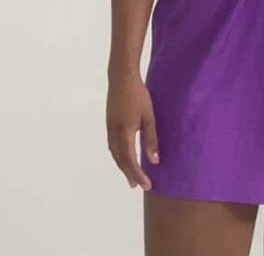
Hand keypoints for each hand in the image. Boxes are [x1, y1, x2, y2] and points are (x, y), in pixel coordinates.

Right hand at [106, 74, 157, 190]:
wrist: (121, 77)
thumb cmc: (138, 95)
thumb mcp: (148, 116)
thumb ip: (150, 139)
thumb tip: (154, 161)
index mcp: (124, 132)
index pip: (130, 160)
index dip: (138, 174)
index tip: (147, 185)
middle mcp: (114, 133)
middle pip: (120, 160)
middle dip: (129, 173)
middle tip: (137, 186)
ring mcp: (109, 128)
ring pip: (115, 153)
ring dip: (122, 166)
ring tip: (130, 175)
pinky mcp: (109, 123)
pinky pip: (113, 145)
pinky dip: (119, 156)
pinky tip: (124, 156)